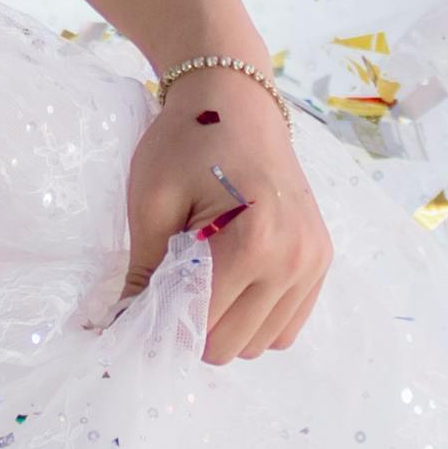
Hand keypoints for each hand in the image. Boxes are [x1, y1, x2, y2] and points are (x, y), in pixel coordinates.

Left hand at [121, 70, 329, 362]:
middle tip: (172, 284)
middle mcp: (294, 259)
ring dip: (225, 327)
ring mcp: (313, 263)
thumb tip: (126, 328)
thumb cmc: (187, 143)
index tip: (145, 301)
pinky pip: (285, 328)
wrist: (237, 101)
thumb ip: (143, 274)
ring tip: (205, 277)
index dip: (162, 322)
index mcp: (254, 243)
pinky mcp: (320, 262)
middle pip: (230, 346)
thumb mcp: (151, 203)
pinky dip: (255, 320)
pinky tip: (234, 283)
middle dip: (192, 327)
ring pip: (259, 344)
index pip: (200, 327)